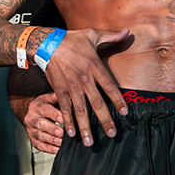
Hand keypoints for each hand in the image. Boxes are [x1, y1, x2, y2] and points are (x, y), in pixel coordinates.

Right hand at [24, 93, 63, 154]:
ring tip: (61, 143)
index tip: (63, 119)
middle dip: (53, 129)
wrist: (32, 113)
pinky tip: (56, 149)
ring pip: (40, 136)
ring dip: (52, 140)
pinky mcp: (32, 139)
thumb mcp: (49, 98)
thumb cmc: (44, 105)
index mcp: (36, 106)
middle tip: (63, 133)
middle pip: (41, 124)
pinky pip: (39, 145)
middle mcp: (31, 118)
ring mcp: (31, 129)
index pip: (45, 110)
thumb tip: (67, 96)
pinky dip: (48, 149)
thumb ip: (57, 97)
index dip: (54, 115)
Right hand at [43, 28, 129, 146]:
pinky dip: (67, 122)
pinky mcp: (59, 91)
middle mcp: (84, 79)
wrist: (46, 44)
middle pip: (97, 104)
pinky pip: (64, 109)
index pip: (110, 87)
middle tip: (112, 134)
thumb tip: (127, 32)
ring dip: (85, 127)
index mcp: (95, 66)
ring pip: (80, 111)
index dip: (118, 101)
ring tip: (90, 143)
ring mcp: (71, 87)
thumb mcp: (92, 34)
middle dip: (105, 121)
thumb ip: (111, 36)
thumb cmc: (71, 39)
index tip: (124, 113)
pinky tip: (70, 134)